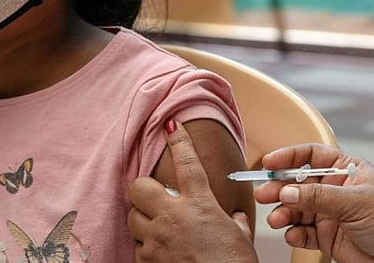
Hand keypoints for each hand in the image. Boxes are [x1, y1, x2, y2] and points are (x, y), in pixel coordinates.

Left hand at [127, 120, 258, 262]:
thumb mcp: (240, 239)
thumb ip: (234, 223)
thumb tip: (235, 220)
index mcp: (201, 204)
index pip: (187, 162)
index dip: (179, 140)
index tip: (171, 125)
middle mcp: (174, 217)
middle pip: (139, 187)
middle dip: (143, 191)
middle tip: (155, 198)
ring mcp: (157, 240)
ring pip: (132, 218)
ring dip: (141, 220)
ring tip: (157, 228)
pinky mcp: (148, 262)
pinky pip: (137, 248)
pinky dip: (146, 249)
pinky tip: (160, 254)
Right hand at [255, 144, 373, 262]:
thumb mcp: (357, 202)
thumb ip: (320, 197)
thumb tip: (288, 190)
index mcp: (346, 170)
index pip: (312, 155)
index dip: (289, 157)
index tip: (269, 163)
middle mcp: (335, 190)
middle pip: (298, 183)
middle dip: (280, 188)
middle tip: (264, 195)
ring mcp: (330, 214)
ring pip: (297, 208)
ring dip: (284, 213)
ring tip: (277, 219)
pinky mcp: (328, 237)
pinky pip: (303, 232)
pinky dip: (294, 234)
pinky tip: (292, 235)